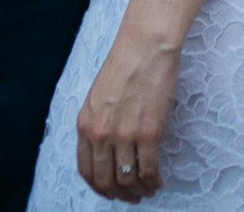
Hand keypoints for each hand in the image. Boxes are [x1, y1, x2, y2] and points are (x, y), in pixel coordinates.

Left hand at [76, 22, 181, 200]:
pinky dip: (153, 181)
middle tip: (132, 197)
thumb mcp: (98, 96)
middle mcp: (101, 134)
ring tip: (147, 190)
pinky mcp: (149, 132)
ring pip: (127, 179)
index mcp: (85, 125)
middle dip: (119, 194)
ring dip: (138, 191)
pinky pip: (148, 170)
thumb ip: (98, 123)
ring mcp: (125, 135)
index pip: (86, 170)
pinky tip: (158, 180)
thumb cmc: (126, 65)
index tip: (110, 190)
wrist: (146, 46)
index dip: (99, 186)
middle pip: (106, 180)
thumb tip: (106, 148)